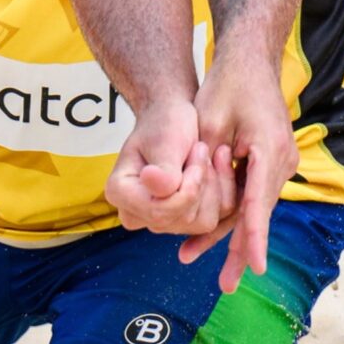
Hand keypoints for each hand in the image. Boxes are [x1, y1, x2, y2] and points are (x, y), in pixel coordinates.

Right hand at [103, 97, 235, 236]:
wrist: (173, 120)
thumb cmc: (164, 124)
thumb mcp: (165, 141)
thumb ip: (164, 168)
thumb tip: (154, 184)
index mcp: (120, 192)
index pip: (160, 211)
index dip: (189, 188)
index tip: (200, 150)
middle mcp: (136, 213)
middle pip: (182, 218)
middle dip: (202, 182)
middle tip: (202, 147)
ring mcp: (159, 221)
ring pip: (202, 222)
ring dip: (214, 185)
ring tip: (206, 154)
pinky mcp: (181, 221)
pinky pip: (213, 220)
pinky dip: (222, 193)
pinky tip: (217, 167)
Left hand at [183, 61, 298, 292]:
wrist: (250, 61)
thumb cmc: (228, 84)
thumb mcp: (209, 119)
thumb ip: (204, 159)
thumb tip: (189, 194)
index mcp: (269, 150)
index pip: (259, 202)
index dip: (254, 237)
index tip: (255, 267)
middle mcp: (282, 160)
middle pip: (259, 213)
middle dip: (243, 249)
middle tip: (229, 284)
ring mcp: (280, 162)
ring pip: (256, 208)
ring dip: (236, 236)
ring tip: (221, 273)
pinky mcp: (271, 162)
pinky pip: (253, 195)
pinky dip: (237, 215)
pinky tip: (216, 237)